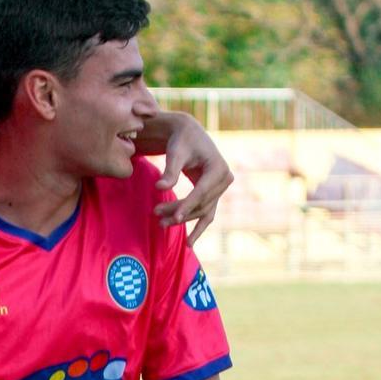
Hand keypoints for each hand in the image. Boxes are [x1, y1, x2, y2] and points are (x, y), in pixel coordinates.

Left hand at [149, 113, 233, 246]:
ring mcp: (221, 188)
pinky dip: (197, 228)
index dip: (187, 206)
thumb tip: (160, 188)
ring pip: (201, 210)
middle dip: (179, 212)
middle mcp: (224, 179)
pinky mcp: (214, 194)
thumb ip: (170, 171)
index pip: (201, 192)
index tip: (172, 218)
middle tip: (156, 215)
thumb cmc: (181, 141)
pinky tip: (188, 244)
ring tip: (160, 223)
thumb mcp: (175, 153)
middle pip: (200, 203)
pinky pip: (206, 214)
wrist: (188, 135)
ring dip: (182, 219)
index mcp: (218, 167)